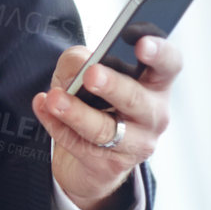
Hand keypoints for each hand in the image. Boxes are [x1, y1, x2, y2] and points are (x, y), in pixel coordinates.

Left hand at [31, 36, 181, 209]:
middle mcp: (153, 114)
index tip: (141, 45)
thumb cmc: (93, 100)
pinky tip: (42, 108)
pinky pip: (79, 144)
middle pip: (136, 99)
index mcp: (154, 83)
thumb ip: (79, 61)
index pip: (168, 65)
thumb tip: (76, 68)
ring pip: (105, 129)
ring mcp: (136, 143)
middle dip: (112, 86)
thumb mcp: (84, 72)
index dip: (159, 54)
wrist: (88, 156)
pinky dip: (56, 125)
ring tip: (53, 98)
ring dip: (76, 112)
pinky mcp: (111, 165)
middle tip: (91, 74)